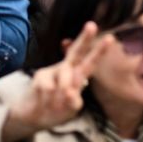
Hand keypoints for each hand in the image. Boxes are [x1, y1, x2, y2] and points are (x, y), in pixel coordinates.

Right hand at [4, 22, 109, 137]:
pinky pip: (50, 89)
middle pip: (76, 52)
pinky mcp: (40, 76)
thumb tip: (69, 92)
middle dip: (85, 39)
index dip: (99, 51)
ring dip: (61, 99)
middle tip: (92, 25)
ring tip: (54, 107)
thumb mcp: (70, 108)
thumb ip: (74, 101)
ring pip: (65, 82)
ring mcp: (52, 70)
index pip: (89, 62)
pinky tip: (43, 102)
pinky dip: (49, 101)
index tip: (110, 38)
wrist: (32, 116)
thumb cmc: (55, 110)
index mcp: (76, 75)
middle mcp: (65, 69)